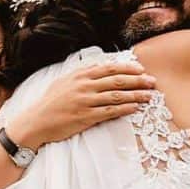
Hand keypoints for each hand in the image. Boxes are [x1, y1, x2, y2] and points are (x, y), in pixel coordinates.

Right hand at [9, 60, 154, 147]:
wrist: (37, 121)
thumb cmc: (50, 102)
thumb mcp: (63, 82)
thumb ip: (81, 74)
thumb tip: (99, 67)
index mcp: (79, 75)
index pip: (108, 68)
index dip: (127, 68)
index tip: (141, 69)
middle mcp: (83, 86)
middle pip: (117, 80)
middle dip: (138, 80)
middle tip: (152, 82)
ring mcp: (85, 101)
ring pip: (117, 96)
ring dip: (136, 95)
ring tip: (149, 95)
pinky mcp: (86, 117)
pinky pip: (110, 111)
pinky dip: (125, 109)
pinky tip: (136, 108)